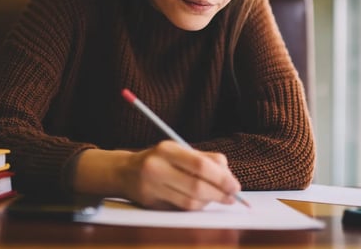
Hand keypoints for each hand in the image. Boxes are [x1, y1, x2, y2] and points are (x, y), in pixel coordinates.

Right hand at [121, 140, 240, 209]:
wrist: (125, 172)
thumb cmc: (159, 159)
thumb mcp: (179, 150)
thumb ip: (205, 158)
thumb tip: (228, 174)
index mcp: (166, 150)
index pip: (200, 165)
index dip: (221, 178)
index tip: (235, 185)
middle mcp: (157, 167)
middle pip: (196, 186)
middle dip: (219, 193)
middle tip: (233, 197)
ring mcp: (152, 187)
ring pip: (189, 202)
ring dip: (209, 202)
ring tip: (218, 198)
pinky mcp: (151, 204)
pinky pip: (180, 209)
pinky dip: (196, 207)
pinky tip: (202, 202)